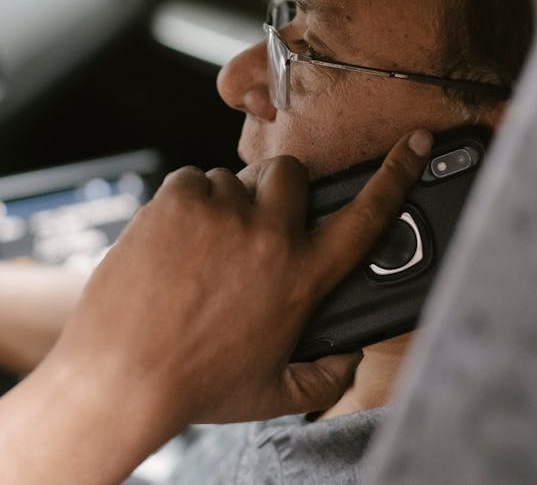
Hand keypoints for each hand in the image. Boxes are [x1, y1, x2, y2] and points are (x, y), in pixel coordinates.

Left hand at [42, 129, 433, 427]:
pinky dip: (185, 201)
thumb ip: (323, 380)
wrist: (121, 376)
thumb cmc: (193, 385)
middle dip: (278, 189)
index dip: (397, 174)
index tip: (415, 143)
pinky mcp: (177, 201)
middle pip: (293, 174)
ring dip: (223, 204)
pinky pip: (191, 179)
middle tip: (253, 222)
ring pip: (234, 178)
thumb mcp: (270, 394)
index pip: (367, 215)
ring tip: (199, 252)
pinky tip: (173, 242)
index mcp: (303, 277)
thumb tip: (348, 361)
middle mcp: (270, 236)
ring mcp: (223, 214)